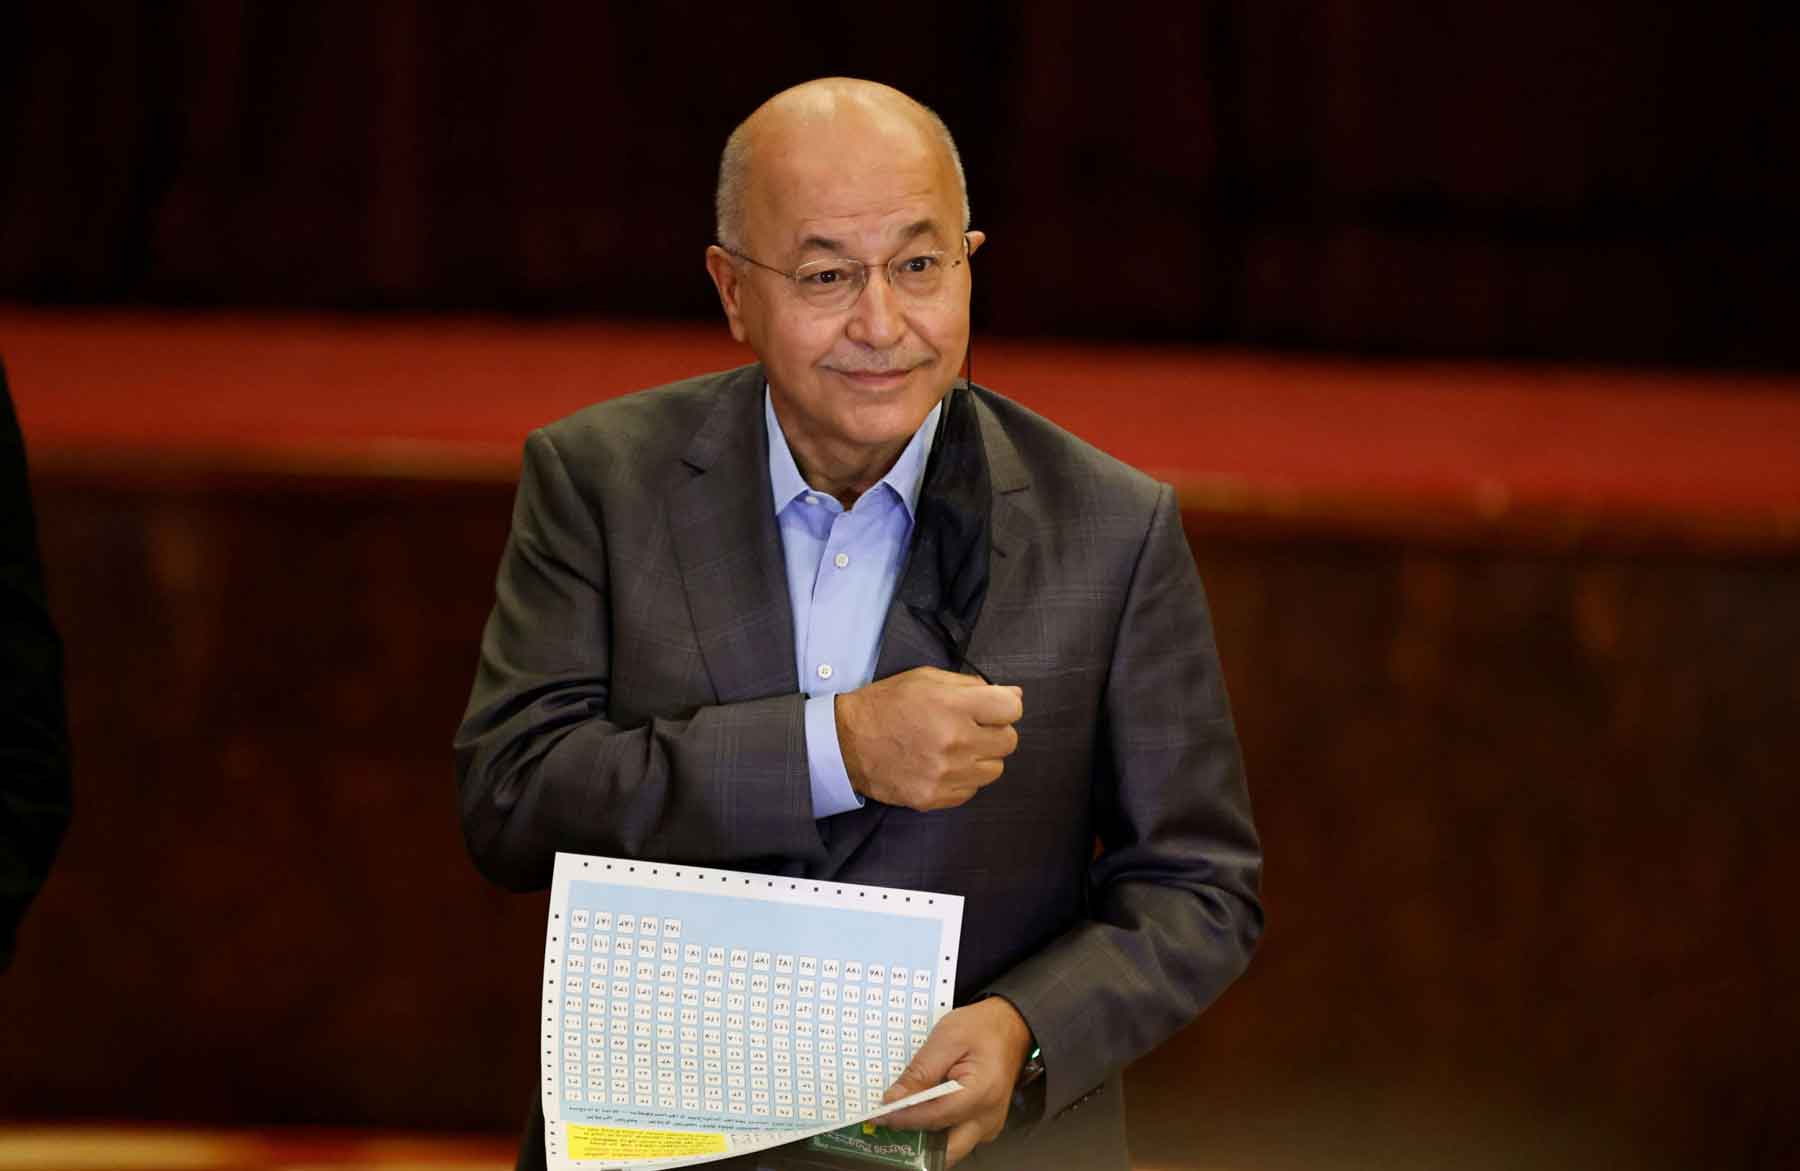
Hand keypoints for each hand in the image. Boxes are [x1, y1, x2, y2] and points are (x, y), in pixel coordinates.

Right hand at [836, 667, 1021, 811]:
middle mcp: (955, 741)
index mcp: (953, 705)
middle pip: (1009, 741)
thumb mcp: (926, 679)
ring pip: (994, 769)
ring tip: (954, 748)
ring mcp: (945, 773)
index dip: (1005, 705)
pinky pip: (972, 790)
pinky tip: (941, 765)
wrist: (846, 743)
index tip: (992, 708)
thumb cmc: (887, 705)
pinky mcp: (934, 797)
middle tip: (971, 727)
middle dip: (994, 731)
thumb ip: (971, 685)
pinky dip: (963, 779)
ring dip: (981, 757)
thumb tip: (1014, 694)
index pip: (1012, 708)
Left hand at [875, 997, 1033, 1166]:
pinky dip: (936, 1129)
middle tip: (890, 1124)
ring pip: (949, 1148)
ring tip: (903, 1116)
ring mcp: (988, 1125)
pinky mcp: (984, 1124)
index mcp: (981, 1094)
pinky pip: (956, 1136)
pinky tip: (922, 1111)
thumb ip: (920, 1071)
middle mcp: (988, 1118)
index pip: (934, 1118)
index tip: (879, 1115)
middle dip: (915, 1143)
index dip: (904, 1119)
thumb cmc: (983, 1028)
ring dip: (924, 1137)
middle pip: (945, 1151)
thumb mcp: (947, 1038)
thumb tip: (894, 1099)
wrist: (1011, 1027)